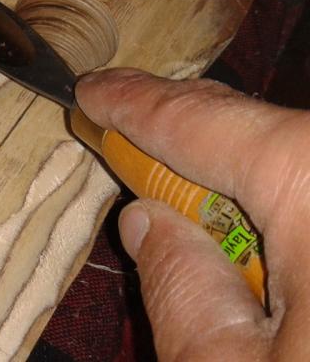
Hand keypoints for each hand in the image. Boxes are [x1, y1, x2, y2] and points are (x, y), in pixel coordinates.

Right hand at [76, 68, 309, 361]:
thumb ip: (183, 291)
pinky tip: (250, 221)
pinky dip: (282, 199)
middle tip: (120, 107)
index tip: (92, 90)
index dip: (138, 104)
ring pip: (299, 162)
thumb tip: (149, 222)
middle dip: (187, 121)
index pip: (210, 125)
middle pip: (265, 132)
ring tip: (175, 171)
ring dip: (237, 168)